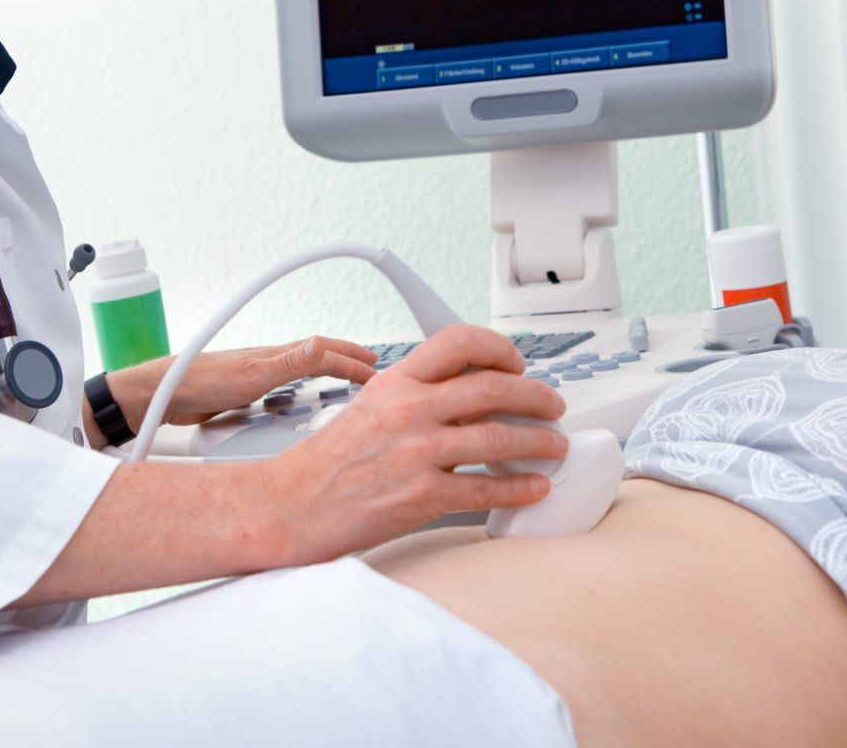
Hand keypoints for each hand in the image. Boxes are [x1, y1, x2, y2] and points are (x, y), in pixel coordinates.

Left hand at [125, 335, 381, 426]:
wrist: (160, 394)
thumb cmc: (201, 380)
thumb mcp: (253, 375)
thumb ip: (289, 361)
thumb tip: (324, 344)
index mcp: (277, 355)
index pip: (327, 354)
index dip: (354, 362)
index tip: (378, 372)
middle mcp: (269, 362)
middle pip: (317, 357)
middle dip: (346, 360)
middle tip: (371, 366)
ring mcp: (256, 377)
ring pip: (300, 374)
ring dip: (326, 375)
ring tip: (345, 383)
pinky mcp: (243, 394)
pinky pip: (282, 392)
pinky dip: (300, 394)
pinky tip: (297, 408)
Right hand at [262, 324, 570, 564]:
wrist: (292, 505)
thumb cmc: (330, 461)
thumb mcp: (371, 406)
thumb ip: (418, 395)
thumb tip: (473, 396)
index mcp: (396, 383)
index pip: (458, 342)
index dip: (499, 348)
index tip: (519, 364)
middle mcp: (408, 411)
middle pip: (493, 387)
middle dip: (536, 396)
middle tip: (553, 406)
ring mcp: (416, 453)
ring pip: (499, 436)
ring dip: (539, 441)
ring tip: (554, 446)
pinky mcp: (421, 496)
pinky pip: (485, 488)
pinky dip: (519, 487)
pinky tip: (535, 486)